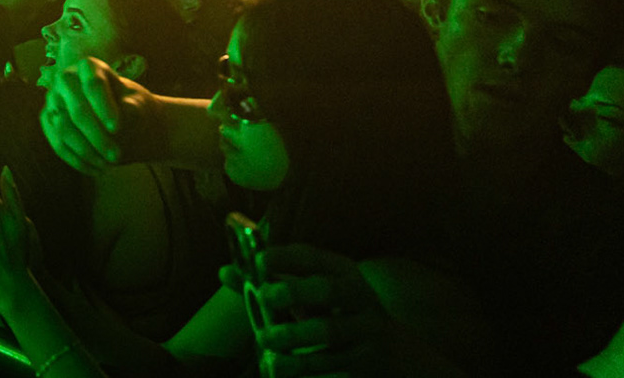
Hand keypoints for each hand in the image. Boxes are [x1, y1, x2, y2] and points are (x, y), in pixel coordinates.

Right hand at [40, 56, 159, 174]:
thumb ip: (130, 111)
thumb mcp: (138, 106)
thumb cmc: (132, 108)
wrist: (124, 121)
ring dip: (87, 151)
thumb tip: (115, 127)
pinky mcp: (47, 120)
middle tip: (117, 156)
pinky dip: (77, 160)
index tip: (117, 128)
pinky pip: (57, 144)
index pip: (93, 85)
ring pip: (63, 129)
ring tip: (109, 165)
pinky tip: (96, 170)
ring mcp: (52, 100)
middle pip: (76, 110)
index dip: (104, 107)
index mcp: (89, 67)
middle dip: (96, 137)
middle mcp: (65, 79)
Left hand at [222, 245, 406, 377]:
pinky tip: (279, 368)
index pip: (315, 257)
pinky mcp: (366, 361)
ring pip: (329, 331)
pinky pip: (332, 364)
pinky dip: (303, 367)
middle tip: (265, 297)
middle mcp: (359, 296)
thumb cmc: (340, 315)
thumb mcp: (312, 295)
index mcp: (343, 272)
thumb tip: (224, 271)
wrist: (398, 354)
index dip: (287, 257)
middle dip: (295, 291)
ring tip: (264, 339)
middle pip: (328, 290)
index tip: (260, 260)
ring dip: (293, 336)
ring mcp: (367, 329)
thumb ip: (270, 283)